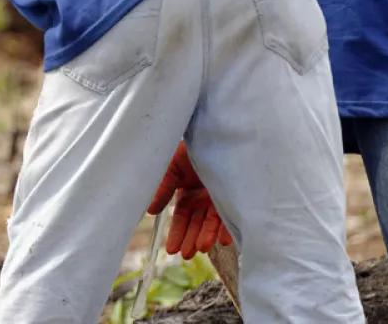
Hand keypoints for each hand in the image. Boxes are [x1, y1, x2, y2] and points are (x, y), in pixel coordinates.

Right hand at [147, 142, 231, 256]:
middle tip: (186, 254)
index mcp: (187, 193)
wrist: (218, 133)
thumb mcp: (172, 166)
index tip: (171, 250)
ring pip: (213, 223)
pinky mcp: (237, 198)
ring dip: (206, 236)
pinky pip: (232, 217)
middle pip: (196, 224)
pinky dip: (227, 229)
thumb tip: (150, 211)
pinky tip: (223, 240)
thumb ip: (163, 188)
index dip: (176, 233)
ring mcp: (221, 199)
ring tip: (201, 247)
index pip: (181, 218)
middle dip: (190, 239)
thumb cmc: (192, 147)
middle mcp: (203, 199)